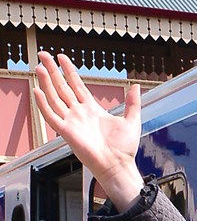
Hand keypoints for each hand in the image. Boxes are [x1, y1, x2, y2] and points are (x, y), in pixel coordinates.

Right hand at [33, 52, 143, 209]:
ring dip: (46, 83)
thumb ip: (132, 103)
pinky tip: (37, 91)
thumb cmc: (124, 149)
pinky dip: (43, 104)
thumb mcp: (132, 120)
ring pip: (54, 98)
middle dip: (52, 71)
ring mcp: (72, 122)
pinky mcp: (67, 132)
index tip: (61, 58)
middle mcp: (79, 114)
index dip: (69, 71)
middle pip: (62, 87)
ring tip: (39, 67)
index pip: (76, 85)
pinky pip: (51, 116)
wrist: (118, 166)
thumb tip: (135, 86)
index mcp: (92, 109)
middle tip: (43, 55)